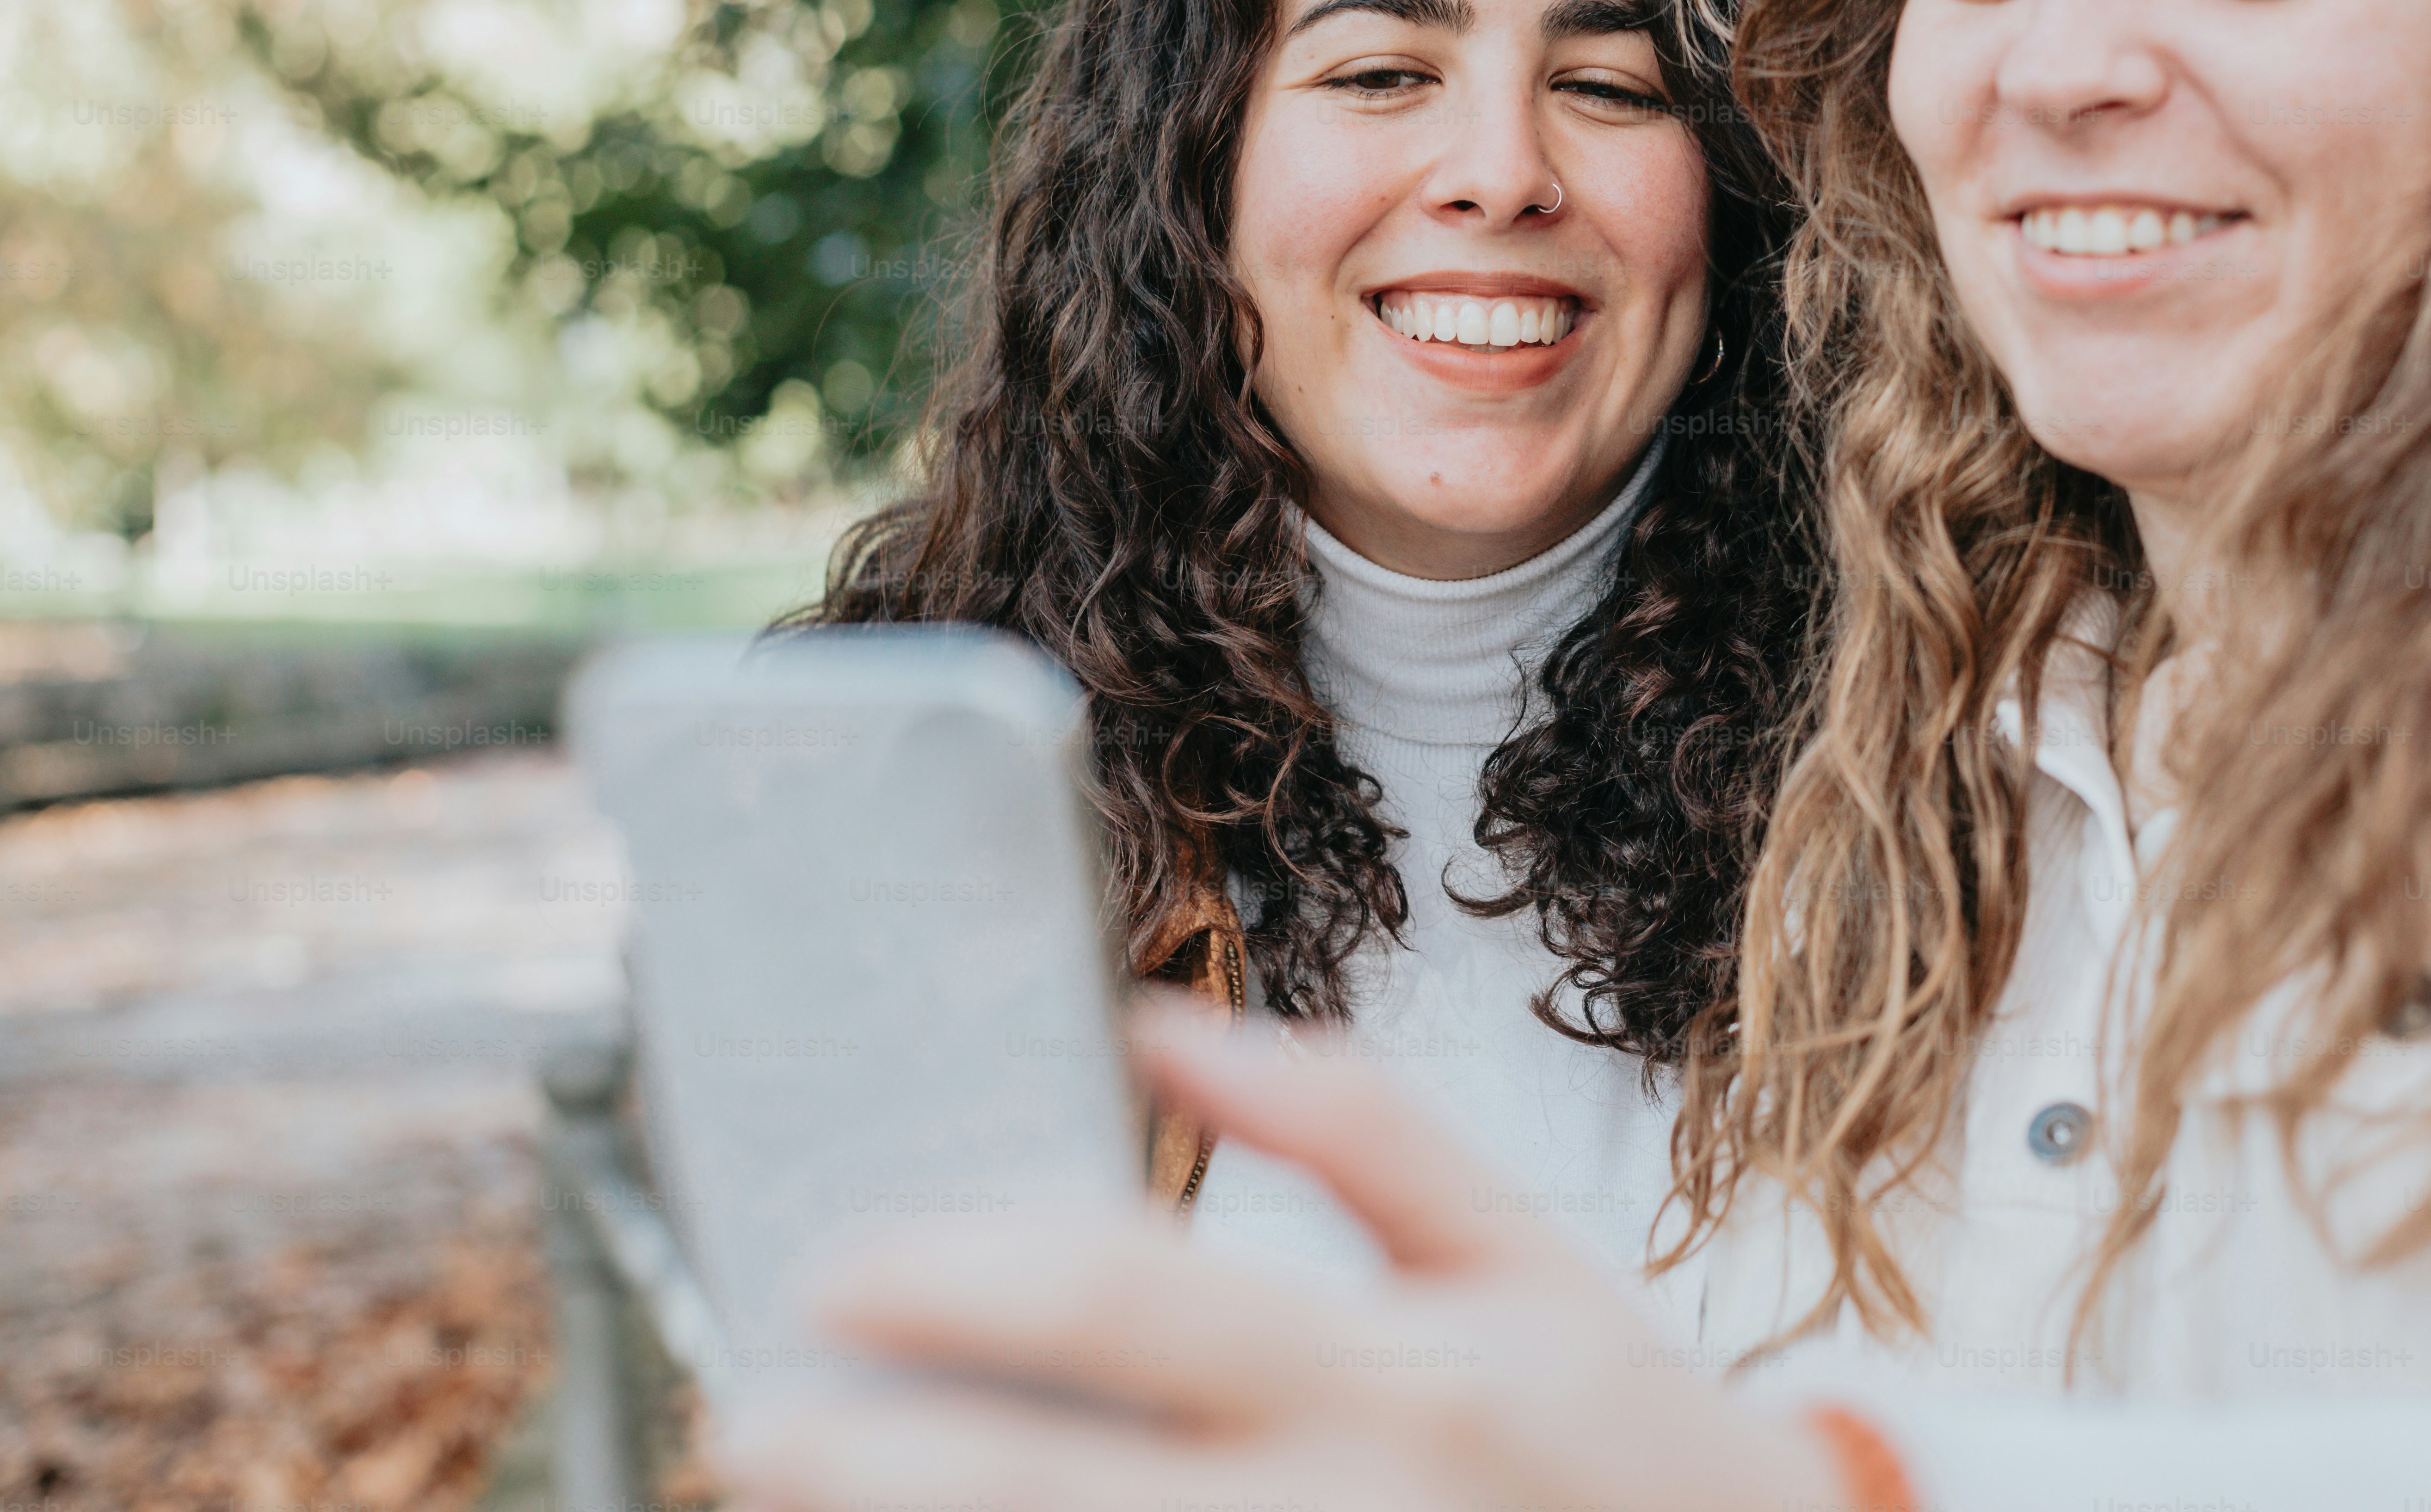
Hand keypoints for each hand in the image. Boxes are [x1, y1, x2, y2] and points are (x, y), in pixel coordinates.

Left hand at [711, 995, 1846, 1511]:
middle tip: (749, 1427)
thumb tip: (1165, 1022)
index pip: (1135, 1303)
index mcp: (1406, 1369)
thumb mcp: (1524, 1258)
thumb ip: (1355, 1127)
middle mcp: (1353, 1509)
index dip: (964, 1281)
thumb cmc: (1626, 1440)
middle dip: (880, 1466)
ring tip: (809, 1505)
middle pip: (1064, 1490)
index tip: (838, 1267)